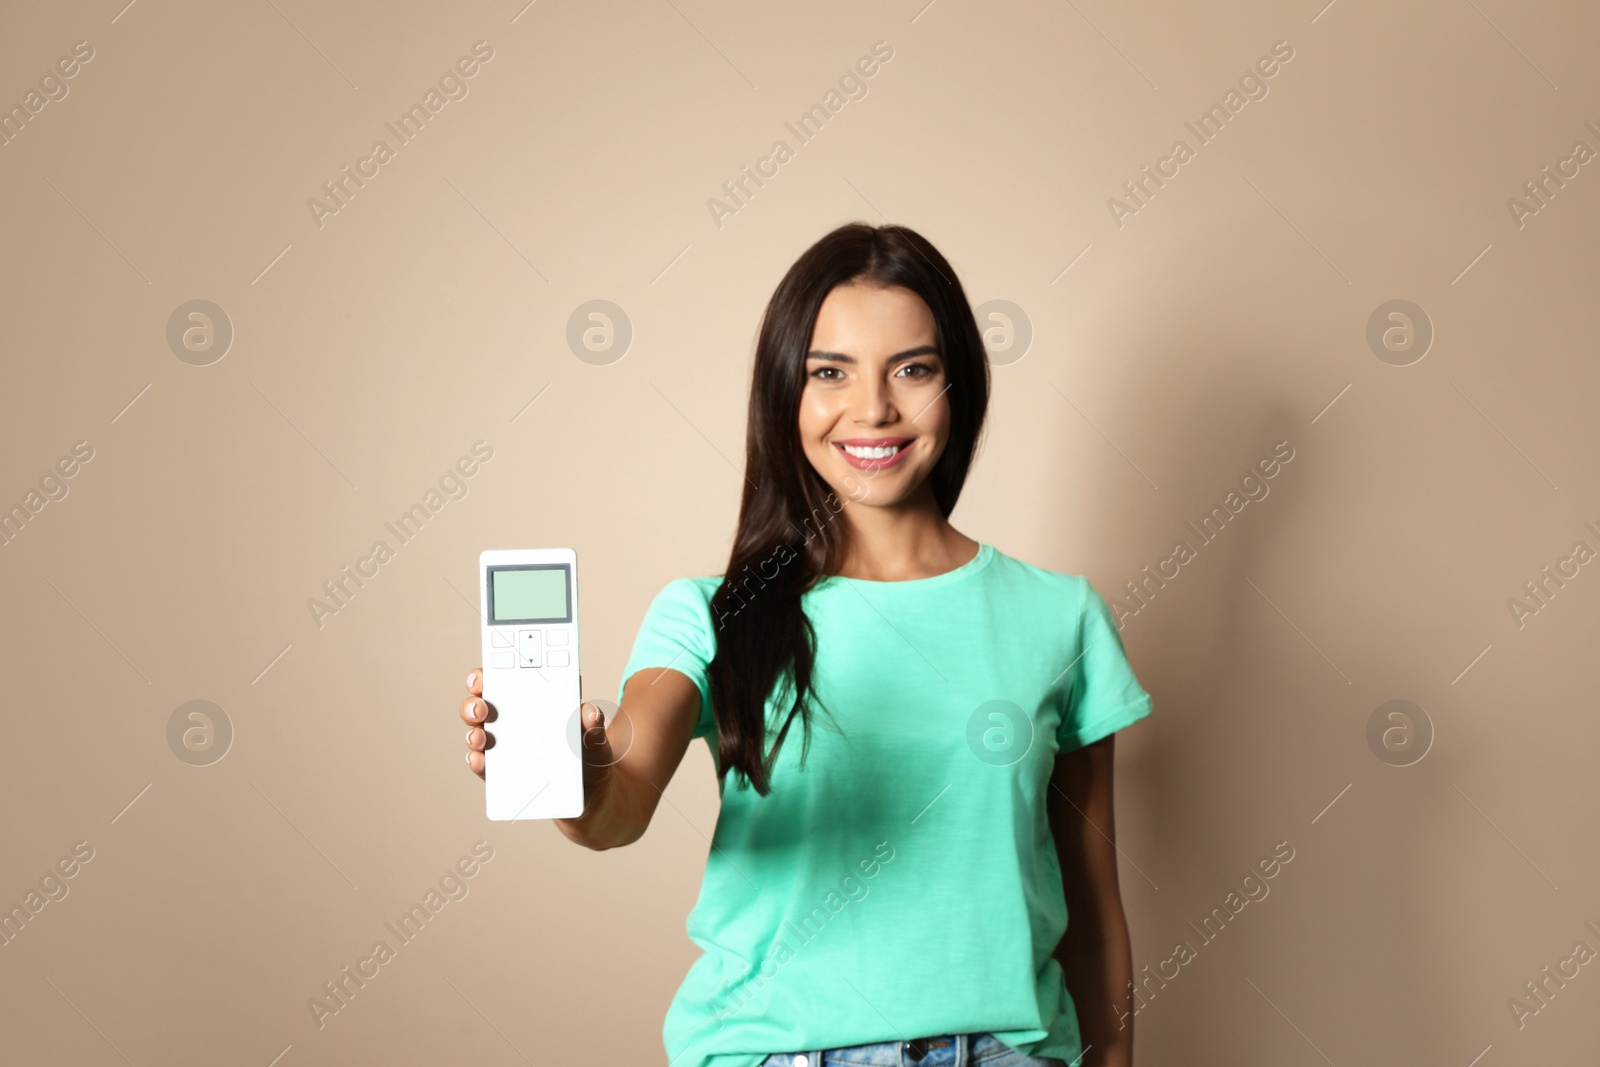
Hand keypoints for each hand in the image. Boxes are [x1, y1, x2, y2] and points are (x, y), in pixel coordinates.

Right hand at [461, 668, 616, 842]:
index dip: (489, 674)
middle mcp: (513, 720)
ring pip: (477, 733)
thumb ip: (593, 726)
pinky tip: (480, 761)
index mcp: (534, 700)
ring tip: (480, 738)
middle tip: (481, 708)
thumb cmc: (590, 756)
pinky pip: (484, 766)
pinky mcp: (503, 774)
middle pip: (482, 704)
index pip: (504, 679)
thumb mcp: (596, 739)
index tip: (483, 676)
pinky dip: (478, 762)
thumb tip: (589, 713)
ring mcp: (504, 746)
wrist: (593, 795)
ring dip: (473, 733)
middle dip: (474, 703)